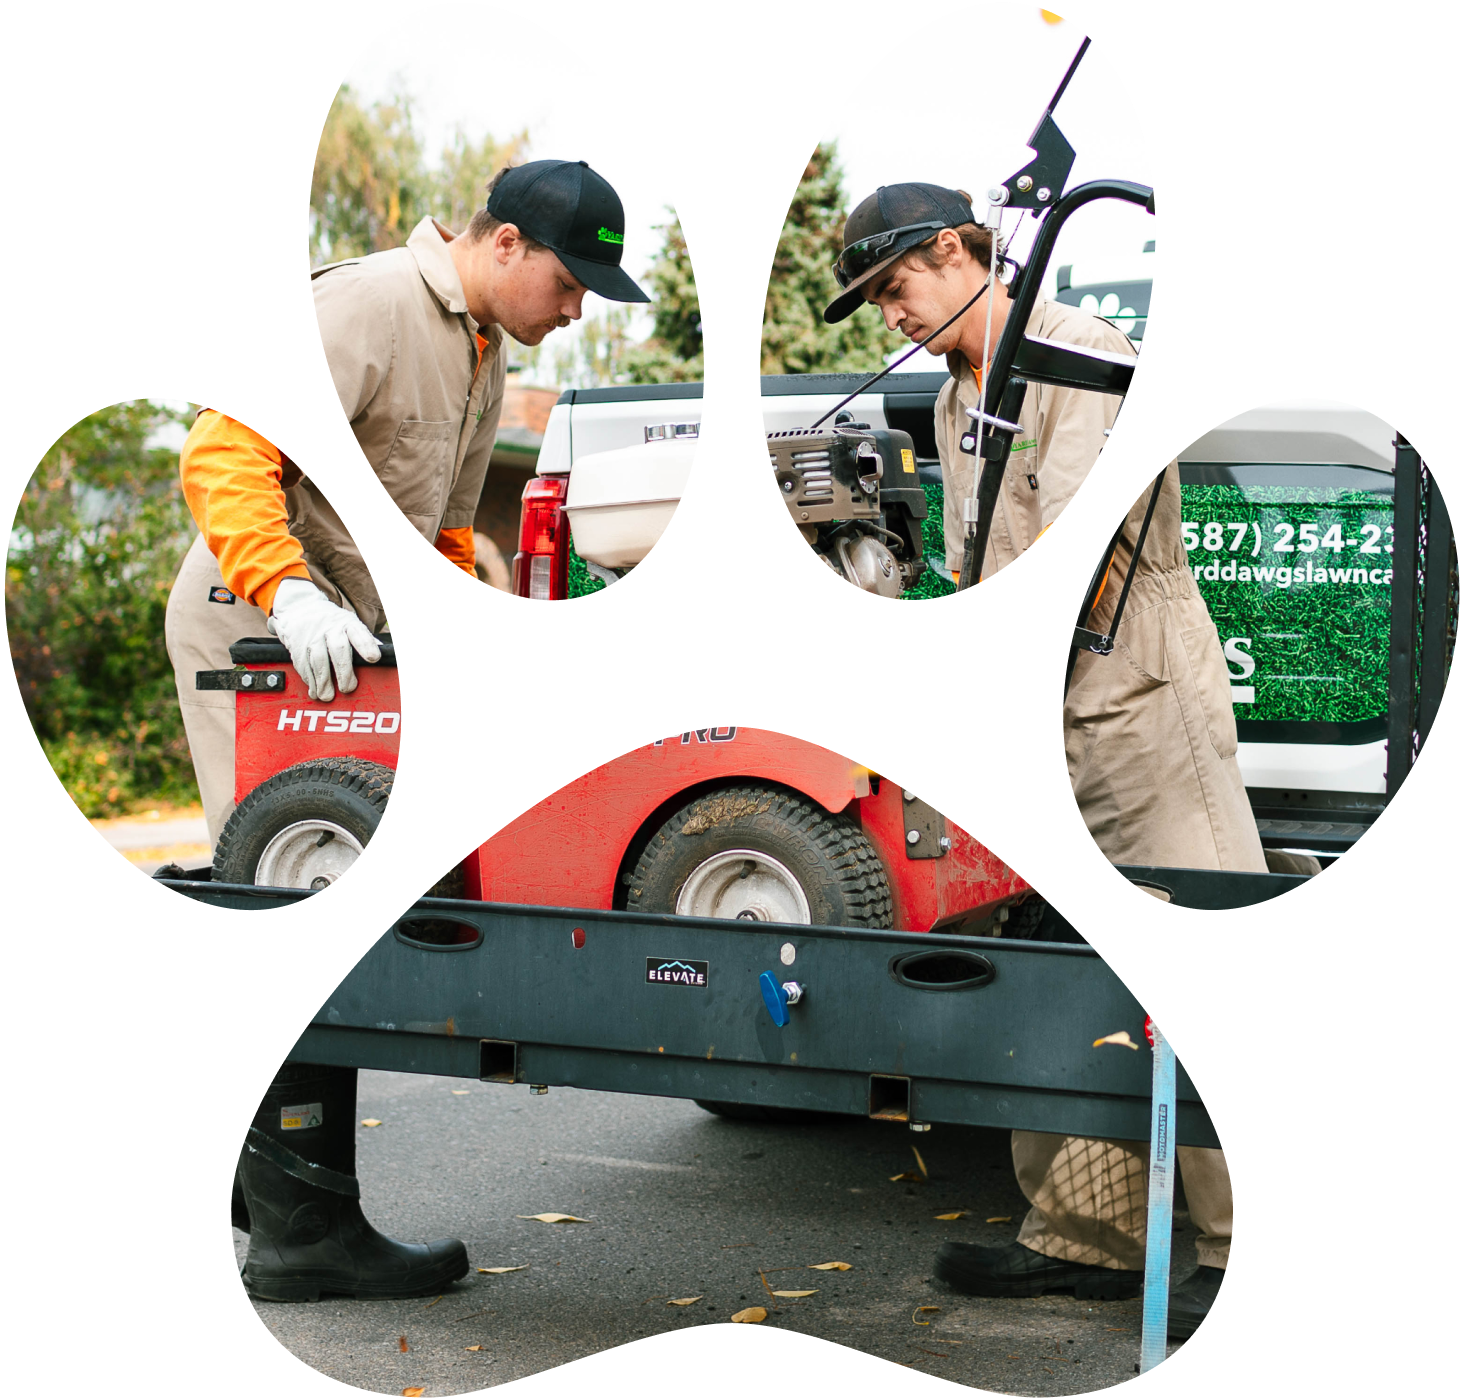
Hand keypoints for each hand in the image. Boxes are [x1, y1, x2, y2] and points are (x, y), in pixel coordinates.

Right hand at [267, 577, 381, 700]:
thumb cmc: (332, 623)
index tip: (373, 658)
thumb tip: (386, 654)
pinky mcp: (297, 646)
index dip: (366, 645)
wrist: (300, 608)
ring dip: (323, 681)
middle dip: (344, 671)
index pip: (359, 633)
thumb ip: (364, 640)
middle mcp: (330, 628)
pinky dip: (309, 680)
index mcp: (347, 623)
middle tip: (348, 688)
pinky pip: (303, 665)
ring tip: (328, 696)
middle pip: (338, 649)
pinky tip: (315, 690)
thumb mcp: (350, 624)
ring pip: (318, 660)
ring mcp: (312, 636)